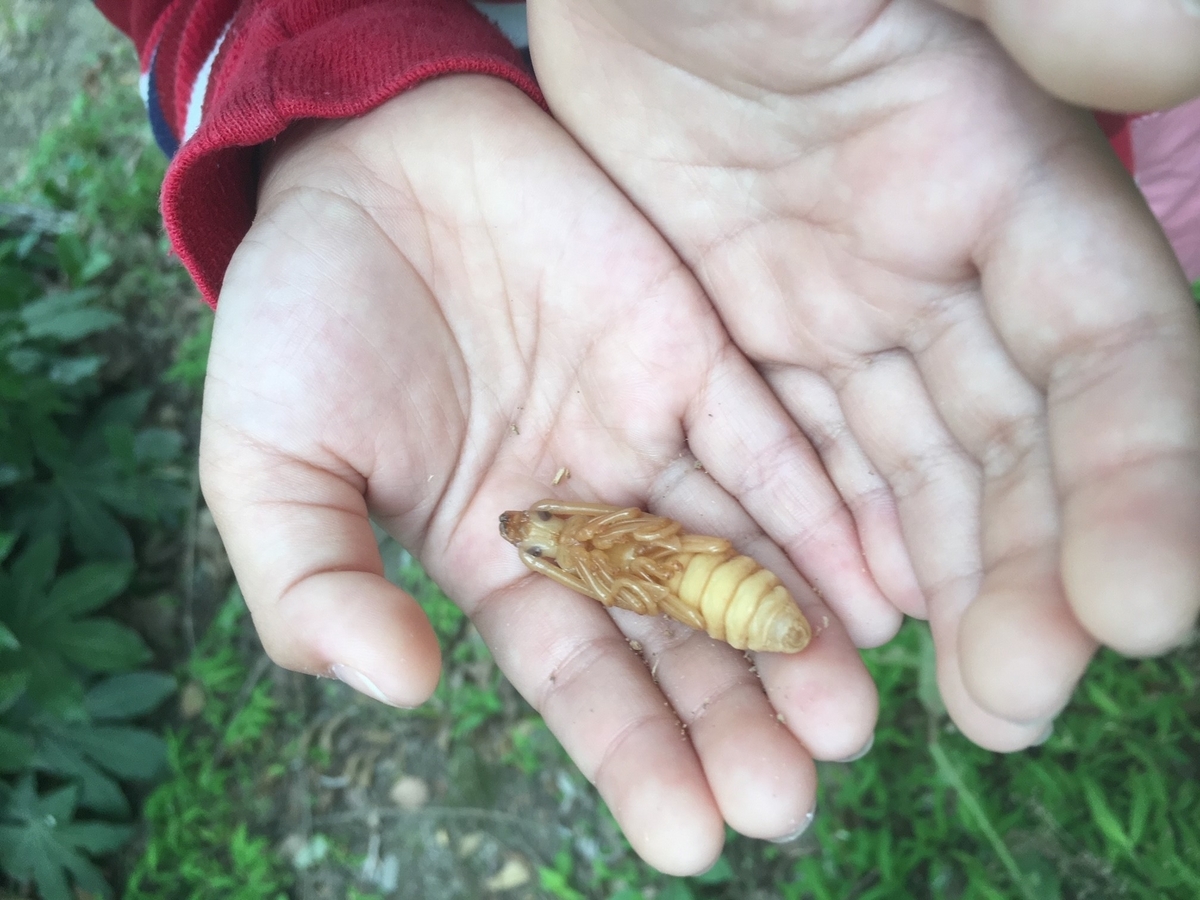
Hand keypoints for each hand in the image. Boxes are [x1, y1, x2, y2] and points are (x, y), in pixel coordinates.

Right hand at [199, 76, 881, 873]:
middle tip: (792, 796)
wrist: (363, 160)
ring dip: (795, 632)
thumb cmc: (302, 318)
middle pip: (678, 636)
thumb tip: (397, 690)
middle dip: (734, 717)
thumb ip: (315, 582)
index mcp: (494, 556)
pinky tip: (870, 585)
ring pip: (740, 551)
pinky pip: (766, 440)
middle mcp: (588, 511)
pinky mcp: (693, 349)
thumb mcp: (270, 465)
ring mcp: (647, 431)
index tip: (692, 841)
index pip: (578, 680)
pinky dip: (816, 510)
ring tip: (851, 714)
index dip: (634, 757)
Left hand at [529, 0, 1199, 749]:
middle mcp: (940, 265)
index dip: (1141, 480)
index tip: (1137, 609)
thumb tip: (1178, 53)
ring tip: (953, 701)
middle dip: (1030, 573)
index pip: (1114, 355)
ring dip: (943, 585)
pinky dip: (831, 540)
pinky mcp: (742, 331)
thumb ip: (1043, 1)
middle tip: (1011, 702)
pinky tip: (849, 620)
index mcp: (1007, 180)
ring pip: (915, 471)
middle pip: (1018, 444)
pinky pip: (799, 457)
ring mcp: (838, 306)